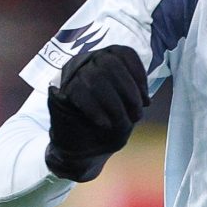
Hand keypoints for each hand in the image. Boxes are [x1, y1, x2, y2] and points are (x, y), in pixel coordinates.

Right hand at [43, 46, 148, 181]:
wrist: (83, 153)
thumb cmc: (108, 130)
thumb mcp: (128, 112)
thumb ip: (135, 97)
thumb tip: (144, 98)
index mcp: (107, 62)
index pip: (124, 53)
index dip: (139, 74)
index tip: (146, 101)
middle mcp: (88, 62)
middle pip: (111, 63)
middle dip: (129, 90)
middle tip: (136, 115)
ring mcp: (72, 76)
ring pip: (95, 77)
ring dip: (114, 102)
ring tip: (121, 122)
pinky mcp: (60, 93)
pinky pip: (79, 92)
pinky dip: (96, 109)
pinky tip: (105, 124)